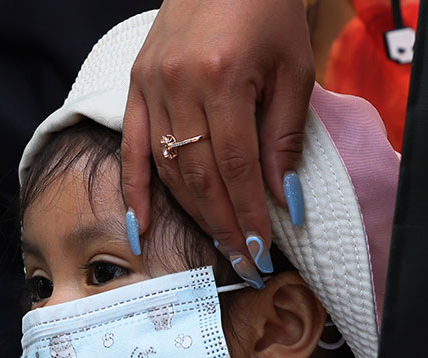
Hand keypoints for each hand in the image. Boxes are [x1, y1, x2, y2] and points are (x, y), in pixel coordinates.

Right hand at [123, 0, 314, 283]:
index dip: (249, 214)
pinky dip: (136, 188)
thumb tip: (283, 199)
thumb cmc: (268, 13)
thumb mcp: (293, 72)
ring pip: (168, 168)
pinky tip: (144, 225)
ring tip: (219, 245)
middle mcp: (177, 83)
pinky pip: (134, 147)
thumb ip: (284, 138)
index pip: (236, 168)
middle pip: (199, 176)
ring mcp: (149, 83)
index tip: (263, 250)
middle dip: (224, 226)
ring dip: (193, 213)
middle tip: (246, 262)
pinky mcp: (136, 82)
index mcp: (220, 78)